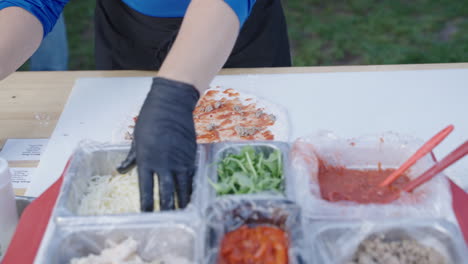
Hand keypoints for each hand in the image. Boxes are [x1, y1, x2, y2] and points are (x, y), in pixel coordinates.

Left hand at [117, 77, 199, 210]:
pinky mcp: (191, 156)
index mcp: (146, 161)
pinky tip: (191, 195)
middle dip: (166, 209)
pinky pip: (192, 177)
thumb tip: (121, 169)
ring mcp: (179, 161)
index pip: (146, 190)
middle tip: (167, 220)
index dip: (147, 206)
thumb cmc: (150, 119)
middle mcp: (163, 164)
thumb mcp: (136, 139)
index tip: (147, 216)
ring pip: (182, 188)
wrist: (171, 105)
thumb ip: (131, 157)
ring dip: (182, 202)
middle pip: (166, 193)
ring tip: (182, 213)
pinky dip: (191, 188)